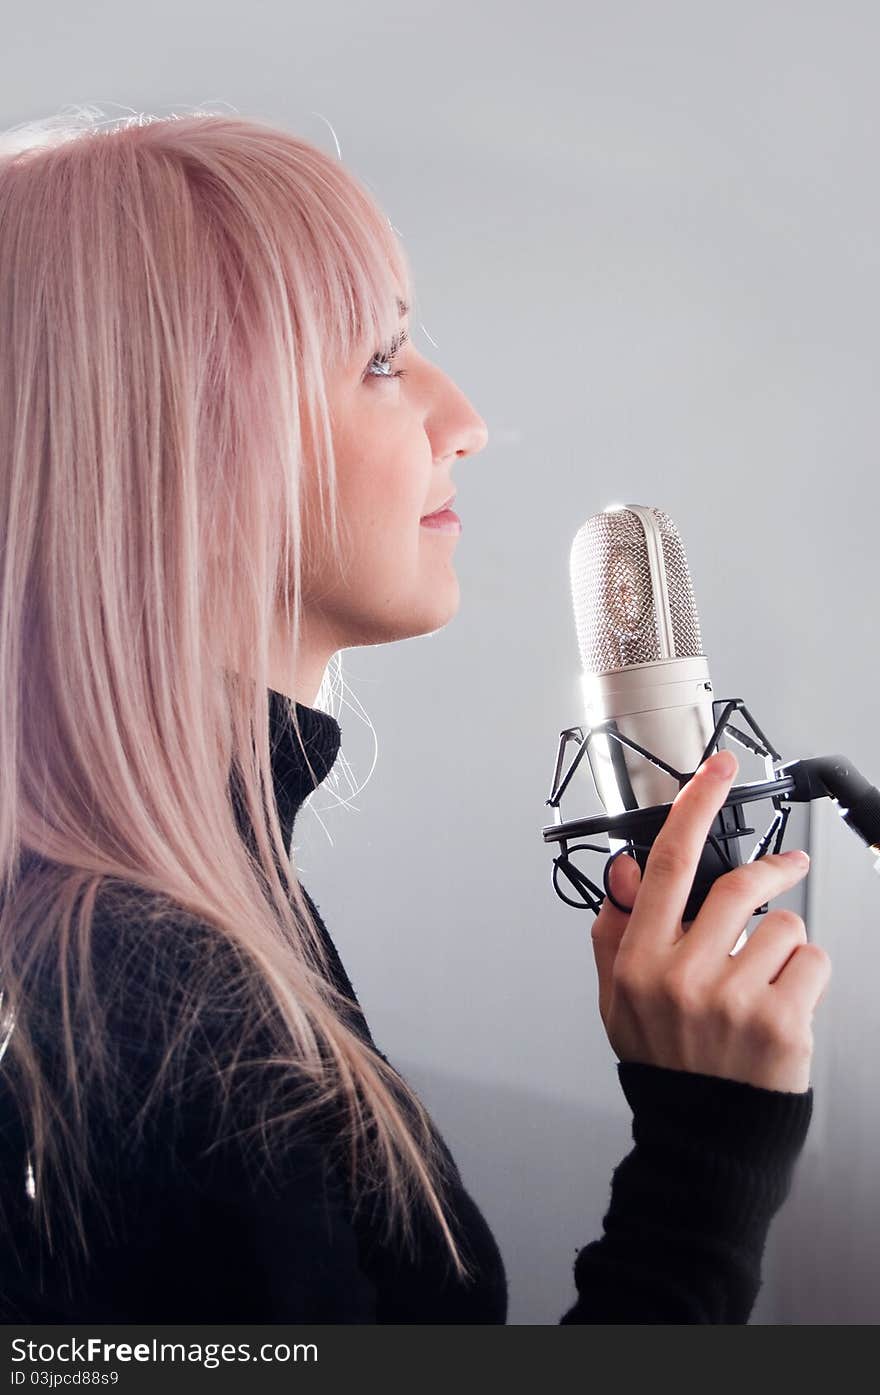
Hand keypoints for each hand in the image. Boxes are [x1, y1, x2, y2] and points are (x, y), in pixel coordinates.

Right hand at [590, 749, 831, 1092]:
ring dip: (785, 941)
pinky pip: (814, 961)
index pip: (666, 864)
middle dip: (772, 870)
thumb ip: (615, 931)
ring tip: (768, 976)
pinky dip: (808, 975)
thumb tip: (623, 873)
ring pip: (784, 925)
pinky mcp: (781, 1024)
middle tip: (787, 866)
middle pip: (738, 886)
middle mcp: (682, 977)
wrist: (705, 1138)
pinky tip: (785, 1002)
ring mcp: (733, 1001)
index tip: (716, 768)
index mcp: (639, 962)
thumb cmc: (666, 1063)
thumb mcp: (618, 998)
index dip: (694, 805)